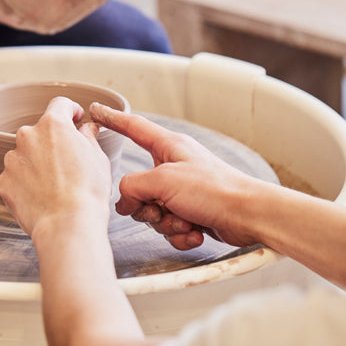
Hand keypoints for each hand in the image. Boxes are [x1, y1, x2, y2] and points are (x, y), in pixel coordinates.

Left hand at [0, 97, 113, 236]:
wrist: (67, 224)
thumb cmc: (88, 191)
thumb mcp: (98, 158)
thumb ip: (88, 137)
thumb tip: (86, 130)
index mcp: (53, 124)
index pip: (60, 105)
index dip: (71, 111)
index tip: (75, 119)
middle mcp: (27, 136)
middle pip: (40, 132)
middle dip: (53, 143)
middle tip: (68, 162)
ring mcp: (12, 159)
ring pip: (26, 155)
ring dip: (37, 163)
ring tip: (54, 185)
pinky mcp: (3, 181)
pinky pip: (15, 177)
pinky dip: (26, 183)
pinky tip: (41, 196)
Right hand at [89, 103, 268, 249]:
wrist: (248, 216)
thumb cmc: (216, 190)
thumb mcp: (163, 181)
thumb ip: (133, 187)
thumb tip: (125, 200)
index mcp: (169, 147)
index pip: (134, 128)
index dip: (113, 120)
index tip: (97, 112)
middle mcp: (174, 167)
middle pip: (138, 186)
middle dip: (146, 206)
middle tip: (160, 209)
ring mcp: (183, 192)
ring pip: (153, 211)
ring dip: (167, 223)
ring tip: (185, 220)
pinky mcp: (192, 213)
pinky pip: (171, 227)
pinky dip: (180, 234)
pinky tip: (195, 232)